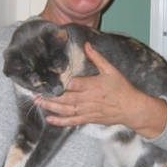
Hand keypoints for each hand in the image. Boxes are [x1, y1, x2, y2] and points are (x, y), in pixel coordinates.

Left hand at [35, 43, 166, 138]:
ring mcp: (87, 110)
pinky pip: (72, 121)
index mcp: (92, 85)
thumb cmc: (122, 89)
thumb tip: (87, 45)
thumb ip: (97, 58)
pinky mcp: (89, 118)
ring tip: (37, 102)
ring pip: (65, 110)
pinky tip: (49, 118)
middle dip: (48, 95)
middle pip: (64, 98)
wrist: (132, 108)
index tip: (46, 79)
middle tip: (34, 92)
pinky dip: (59, 121)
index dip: (58, 82)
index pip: (71, 83)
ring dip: (50, 107)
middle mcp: (88, 99)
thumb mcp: (111, 70)